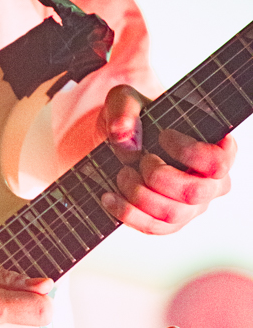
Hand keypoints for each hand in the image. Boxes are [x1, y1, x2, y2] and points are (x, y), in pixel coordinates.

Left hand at [96, 85, 235, 233]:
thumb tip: (123, 134)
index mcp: (217, 149)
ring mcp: (192, 206)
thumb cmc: (137, 120)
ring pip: (171, 214)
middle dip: (159, 176)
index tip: (164, 135)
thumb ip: (125, 108)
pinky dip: (127, 213)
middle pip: (194, 192)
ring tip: (122, 174)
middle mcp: (212, 182)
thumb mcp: (126, 100)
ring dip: (139, 194)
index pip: (217, 162)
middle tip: (142, 159)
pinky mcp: (169, 222)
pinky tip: (109, 195)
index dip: (189, 152)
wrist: (121, 143)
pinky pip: (153, 227)